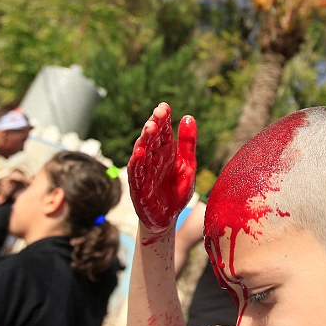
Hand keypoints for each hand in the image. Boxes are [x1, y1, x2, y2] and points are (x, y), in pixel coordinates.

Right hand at [128, 102, 196, 233]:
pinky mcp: (138, 188)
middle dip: (155, 125)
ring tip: (150, 127)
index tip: (165, 106)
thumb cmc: (176, 191)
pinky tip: (140, 152)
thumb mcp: (188, 166)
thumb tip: (188, 116)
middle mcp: (153, 159)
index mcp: (165, 153)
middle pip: (152, 139)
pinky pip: (136, 174)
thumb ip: (188, 143)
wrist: (169, 218)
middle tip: (159, 112)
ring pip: (142, 152)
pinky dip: (137, 163)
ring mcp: (144, 173)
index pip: (163, 132)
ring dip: (145, 140)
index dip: (163, 119)